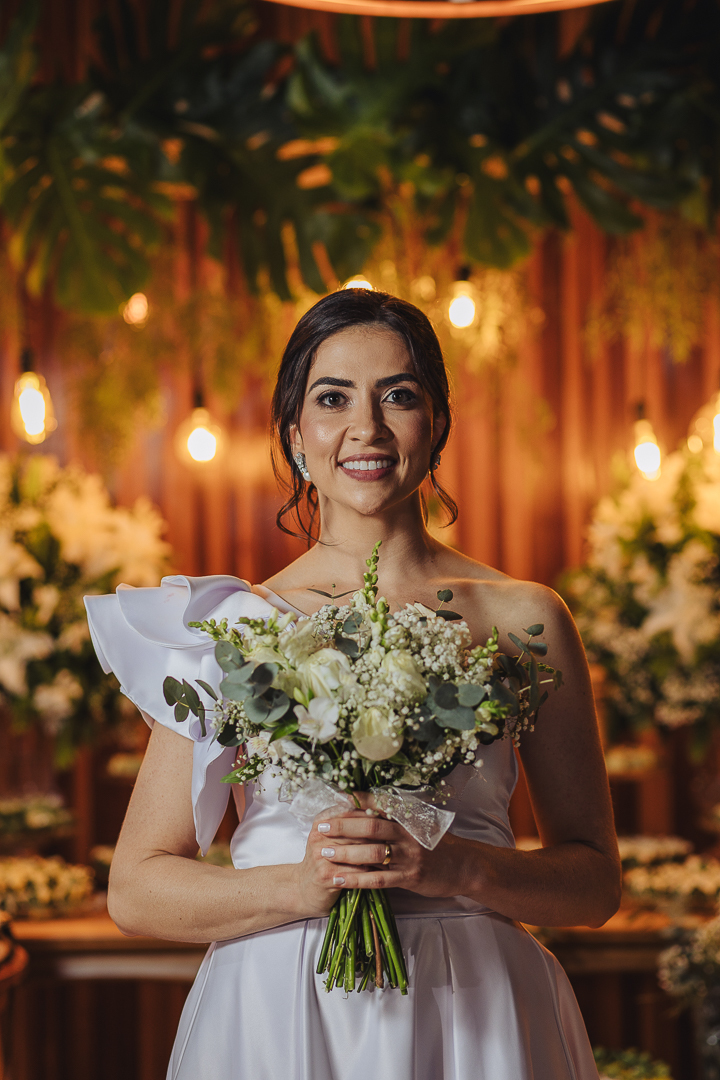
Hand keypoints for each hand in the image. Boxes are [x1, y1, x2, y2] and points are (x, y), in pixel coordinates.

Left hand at [294, 797, 472, 916]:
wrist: (465, 867)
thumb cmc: (439, 846)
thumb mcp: (420, 827)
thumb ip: (397, 820)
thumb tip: (369, 810)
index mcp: (408, 819)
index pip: (380, 805)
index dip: (358, 801)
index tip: (338, 797)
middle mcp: (407, 835)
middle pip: (371, 827)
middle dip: (344, 825)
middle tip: (321, 826)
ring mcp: (409, 856)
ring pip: (372, 852)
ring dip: (346, 853)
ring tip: (323, 853)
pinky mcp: (410, 878)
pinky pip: (378, 879)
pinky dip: (357, 879)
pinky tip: (340, 879)